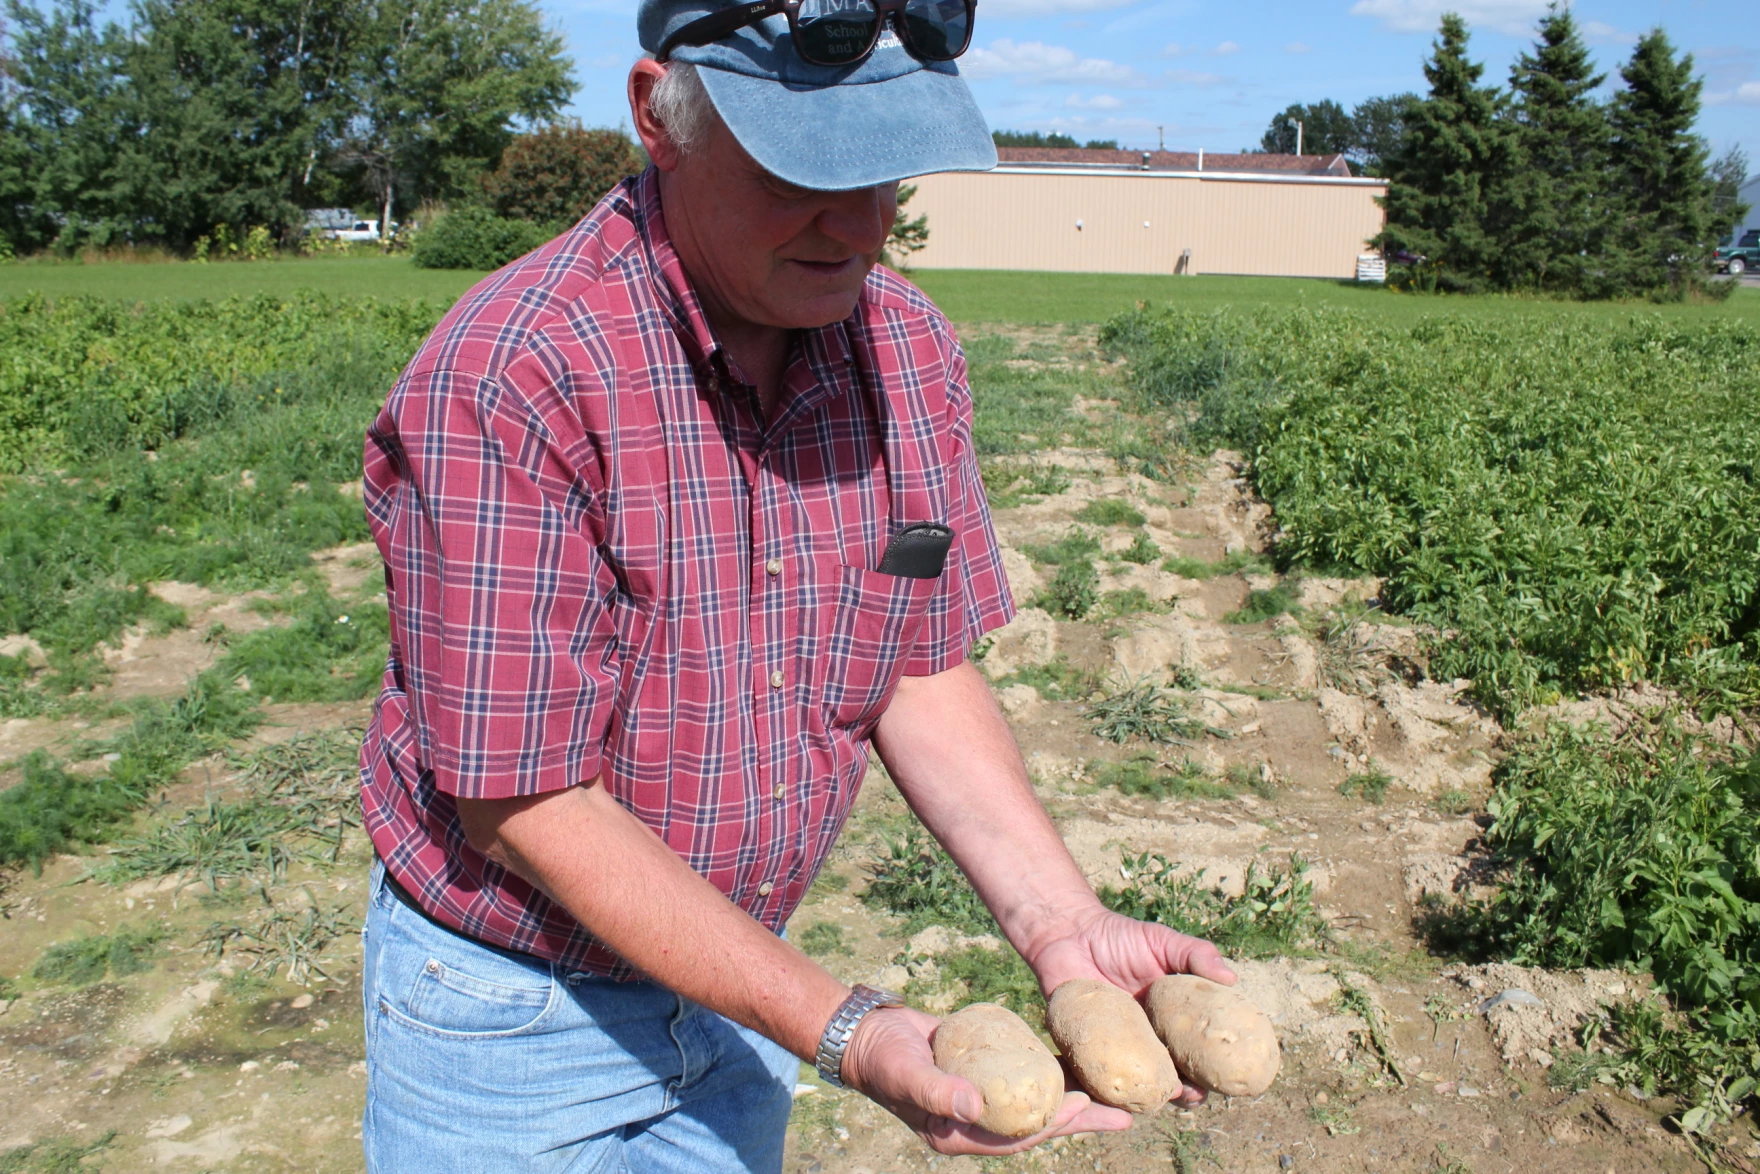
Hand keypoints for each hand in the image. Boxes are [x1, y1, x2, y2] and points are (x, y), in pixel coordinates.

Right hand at [839, 1004, 1132, 1155]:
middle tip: (1124, 1115)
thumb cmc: (883, 1058)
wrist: (867, 1034)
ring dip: (1074, 1100)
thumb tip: (975, 1105)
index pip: (1016, 1136)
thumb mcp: (907, 1074)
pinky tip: (1077, 1066)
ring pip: (1037, 1103)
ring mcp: (983, 1099)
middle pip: (1037, 1124)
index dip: (1052, 1124)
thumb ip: (937, 1092)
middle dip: (1081, 1120)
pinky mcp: (987, 1073)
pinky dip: (1050, 1073)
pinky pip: (1025, 1077)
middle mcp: (977, 1122)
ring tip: (1115, 1096)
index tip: (1085, 1108)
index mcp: (959, 1134)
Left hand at [1023, 906, 1237, 1105]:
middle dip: (1185, 1092)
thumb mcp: (1162, 941)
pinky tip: (1119, 1091)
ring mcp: (1116, 1049)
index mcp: (1169, 1022)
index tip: (1224, 1078)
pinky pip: (1097, 1079)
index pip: (1196, 1054)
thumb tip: (1232, 979)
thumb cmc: (1118, 937)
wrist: (1068, 933)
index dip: (1211, 1070)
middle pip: (1170, 1077)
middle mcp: (1146, 1041)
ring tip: (1161, 1094)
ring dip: (1149, 1097)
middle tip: (1191, 1093)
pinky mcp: (1085, 1051)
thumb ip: (1195, 955)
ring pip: (1136, 1087)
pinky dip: (1108, 1091)